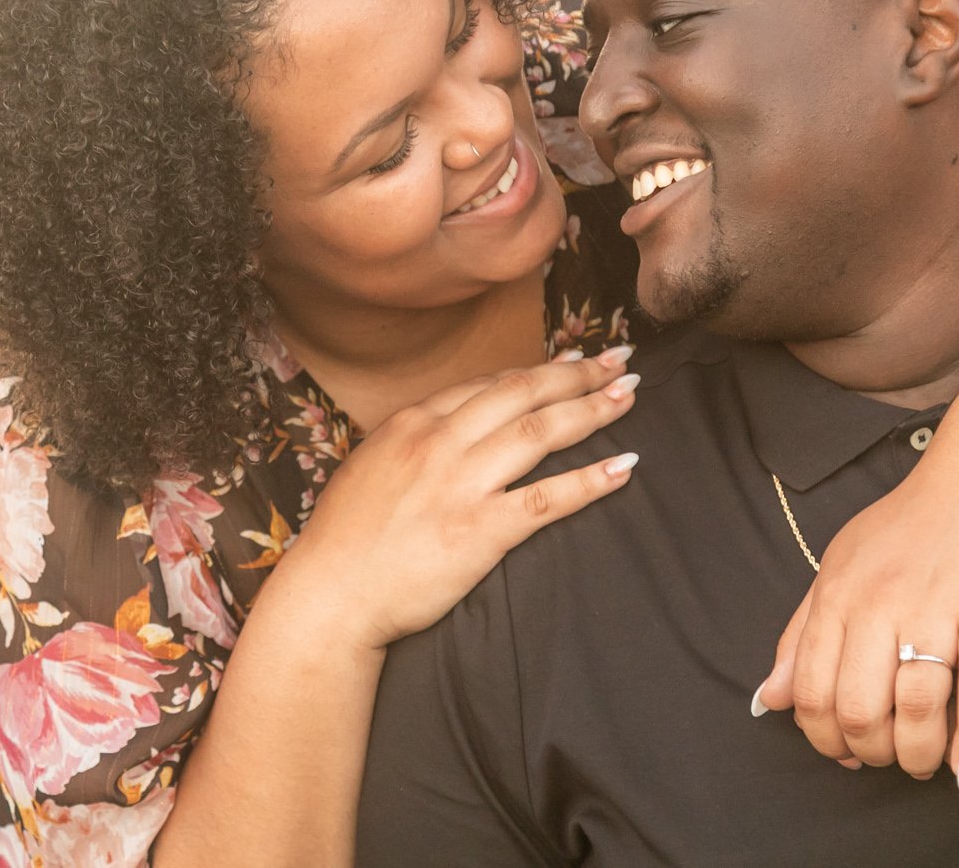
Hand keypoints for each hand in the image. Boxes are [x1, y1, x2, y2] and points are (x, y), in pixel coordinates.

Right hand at [272, 347, 640, 649]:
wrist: (328, 599)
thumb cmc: (342, 544)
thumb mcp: (368, 469)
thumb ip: (410, 444)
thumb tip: (445, 430)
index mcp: (410, 423)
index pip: (486, 384)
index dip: (536, 370)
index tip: (572, 361)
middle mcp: (438, 442)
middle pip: (521, 393)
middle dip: (577, 373)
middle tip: (619, 359)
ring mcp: (460, 484)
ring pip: (539, 431)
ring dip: (592, 409)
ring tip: (630, 395)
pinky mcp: (479, 531)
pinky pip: (547, 497)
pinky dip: (590, 479)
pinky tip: (624, 466)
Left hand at [752, 463, 958, 785]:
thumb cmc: (909, 528)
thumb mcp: (839, 568)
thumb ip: (801, 635)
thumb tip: (767, 700)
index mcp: (838, 595)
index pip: (811, 691)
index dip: (824, 737)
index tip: (844, 751)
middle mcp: (880, 603)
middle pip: (860, 709)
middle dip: (871, 752)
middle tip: (888, 758)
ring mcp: (937, 608)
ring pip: (917, 709)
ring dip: (919, 756)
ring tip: (926, 764)